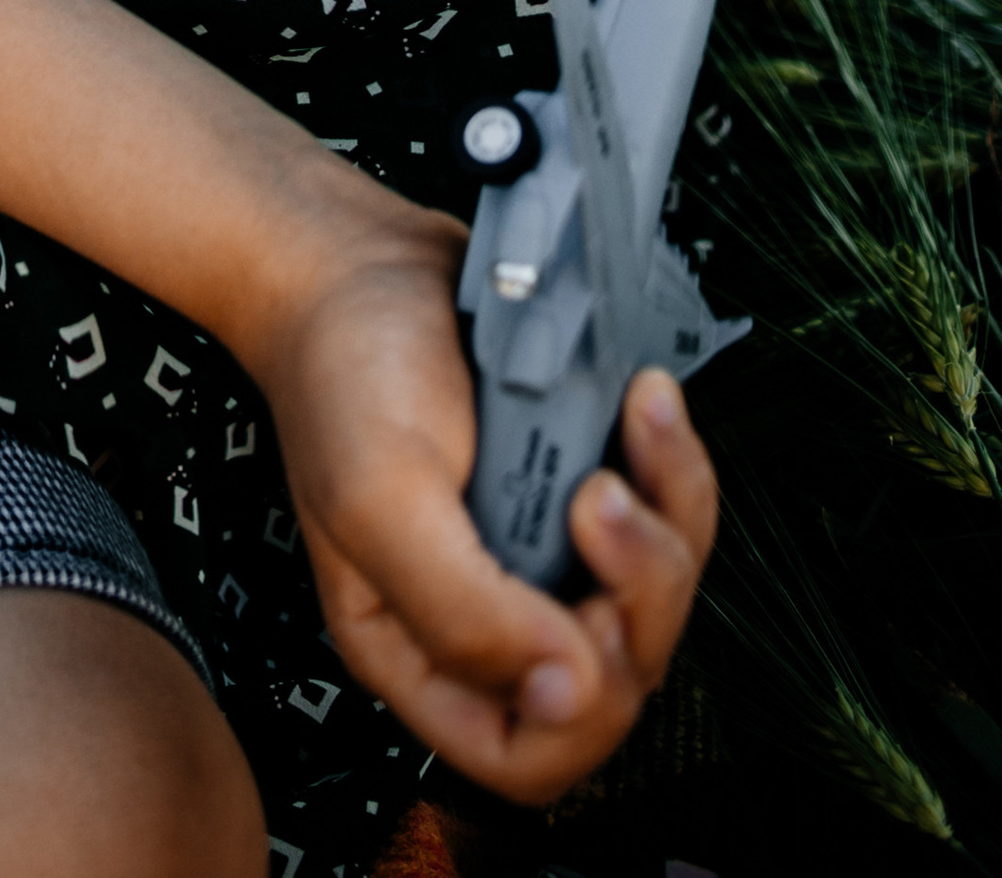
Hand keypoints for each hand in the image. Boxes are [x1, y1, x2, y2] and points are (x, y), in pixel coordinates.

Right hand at [252, 217, 716, 800]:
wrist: (356, 256)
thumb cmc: (340, 370)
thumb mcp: (378, 498)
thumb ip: (462, 611)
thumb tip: (569, 692)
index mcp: (419, 647)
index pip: (529, 755)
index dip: (583, 710)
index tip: (585, 613)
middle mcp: (489, 611)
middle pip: (614, 673)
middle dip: (638, 590)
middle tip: (602, 500)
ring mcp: (541, 548)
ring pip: (656, 591)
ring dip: (668, 513)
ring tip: (635, 424)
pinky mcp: (577, 481)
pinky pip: (665, 508)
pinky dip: (672, 457)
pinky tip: (645, 399)